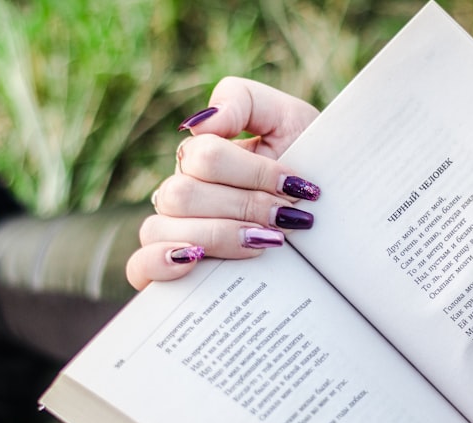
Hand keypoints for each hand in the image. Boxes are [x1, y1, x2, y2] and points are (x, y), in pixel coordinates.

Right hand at [126, 77, 320, 289]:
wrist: (333, 223)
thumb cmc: (310, 168)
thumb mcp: (288, 120)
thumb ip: (243, 101)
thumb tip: (200, 124)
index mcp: (200, 157)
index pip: (205, 158)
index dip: (253, 174)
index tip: (298, 187)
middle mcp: (180, 194)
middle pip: (183, 194)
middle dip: (244, 206)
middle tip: (288, 217)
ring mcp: (173, 232)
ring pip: (161, 228)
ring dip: (220, 236)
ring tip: (268, 241)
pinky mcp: (173, 271)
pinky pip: (140, 267)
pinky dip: (160, 263)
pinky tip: (195, 260)